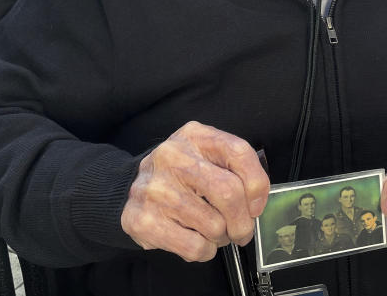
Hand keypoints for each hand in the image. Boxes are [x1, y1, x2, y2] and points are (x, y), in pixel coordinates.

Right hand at [120, 121, 269, 261]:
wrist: (129, 187)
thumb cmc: (179, 173)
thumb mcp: (204, 154)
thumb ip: (233, 167)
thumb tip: (256, 203)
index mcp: (194, 136)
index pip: (239, 152)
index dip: (257, 184)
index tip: (256, 205)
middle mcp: (172, 157)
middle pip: (229, 192)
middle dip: (243, 221)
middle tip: (242, 231)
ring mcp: (156, 189)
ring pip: (214, 225)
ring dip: (222, 237)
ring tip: (213, 231)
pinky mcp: (144, 220)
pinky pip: (195, 246)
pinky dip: (205, 251)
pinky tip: (197, 240)